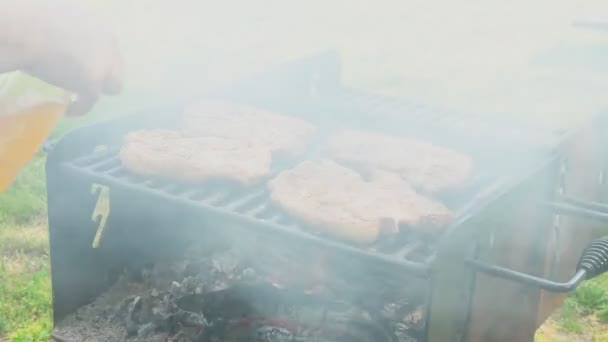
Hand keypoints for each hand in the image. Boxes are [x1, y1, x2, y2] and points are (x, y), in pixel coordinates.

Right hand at [0, 0, 122, 115]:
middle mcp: (109, 47)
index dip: (98, 58)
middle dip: (103, 76)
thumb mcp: (66, 25)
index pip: (110, 49)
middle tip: (85, 82)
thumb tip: (73, 51)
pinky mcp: (92, 84)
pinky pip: (90, 101)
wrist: (28, 33)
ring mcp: (104, 66)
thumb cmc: (36, 22)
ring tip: (78, 97)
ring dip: (95, 91)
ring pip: (111, 87)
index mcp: (102, 29)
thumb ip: (78, 38)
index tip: (85, 64)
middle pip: (116, 69)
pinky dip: (80, 107)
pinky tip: (69, 109)